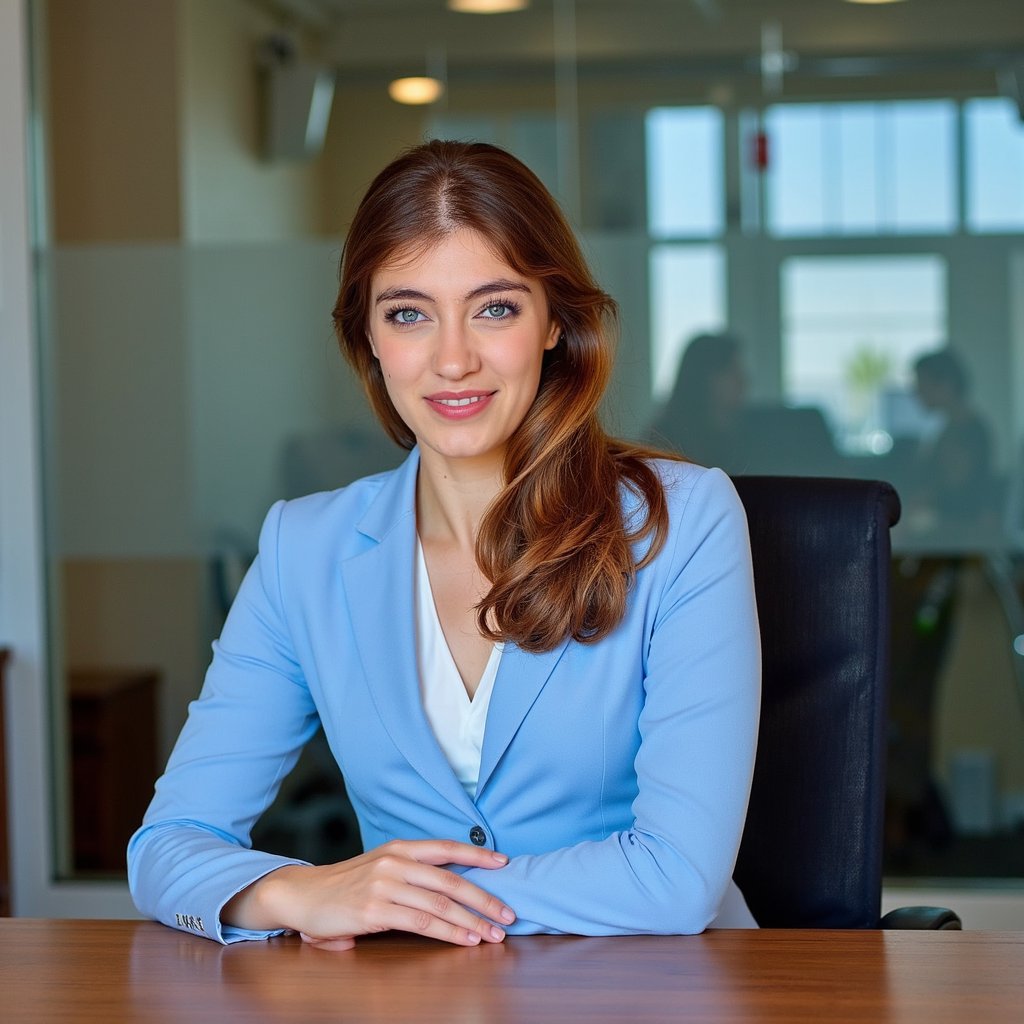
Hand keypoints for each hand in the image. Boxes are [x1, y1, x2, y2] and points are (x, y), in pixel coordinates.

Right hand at [223, 839, 514, 949]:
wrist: (301, 895)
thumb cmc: (344, 886)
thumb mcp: (379, 868)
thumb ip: (410, 874)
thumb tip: (449, 889)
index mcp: (399, 849)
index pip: (446, 847)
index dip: (477, 855)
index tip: (504, 863)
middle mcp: (395, 863)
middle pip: (451, 880)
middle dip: (485, 899)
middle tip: (508, 915)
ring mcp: (385, 886)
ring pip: (441, 904)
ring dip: (472, 922)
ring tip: (493, 935)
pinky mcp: (375, 910)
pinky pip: (421, 923)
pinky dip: (448, 932)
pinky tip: (465, 940)